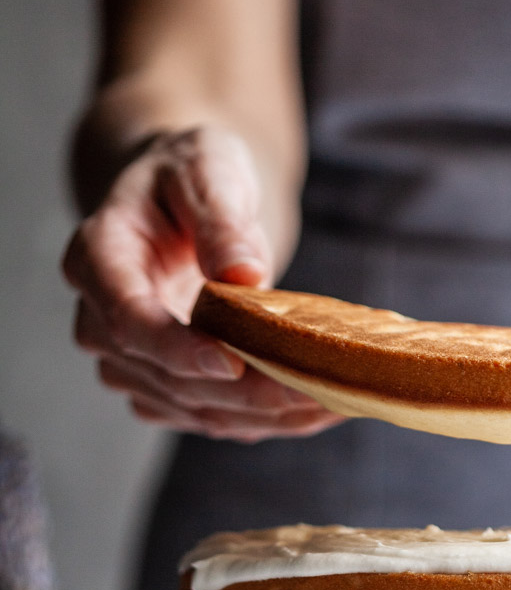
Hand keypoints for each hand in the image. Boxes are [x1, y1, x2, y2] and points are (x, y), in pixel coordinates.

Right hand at [62, 126, 341, 441]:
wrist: (180, 203)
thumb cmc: (192, 176)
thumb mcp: (207, 170)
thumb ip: (221, 220)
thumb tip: (244, 273)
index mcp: (96, 258)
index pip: (127, 318)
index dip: (177, 348)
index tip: (231, 363)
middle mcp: (99, 321)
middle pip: (167, 378)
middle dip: (245, 393)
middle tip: (319, 389)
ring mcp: (129, 363)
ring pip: (194, 409)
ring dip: (264, 415)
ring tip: (336, 403)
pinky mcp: (163, 390)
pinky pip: (212, 417)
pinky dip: (266, 419)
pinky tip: (318, 410)